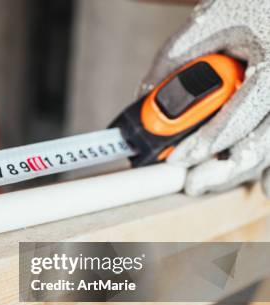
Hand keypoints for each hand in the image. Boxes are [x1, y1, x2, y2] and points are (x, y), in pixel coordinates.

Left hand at [140, 0, 269, 195]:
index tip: (177, 158)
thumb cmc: (252, 7)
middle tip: (193, 184)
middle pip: (263, 143)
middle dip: (224, 169)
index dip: (207, 141)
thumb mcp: (211, 21)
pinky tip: (260, 186)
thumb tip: (146, 98)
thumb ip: (176, 59)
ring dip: (239, 171)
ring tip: (206, 183)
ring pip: (269, 151)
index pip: (243, 113)